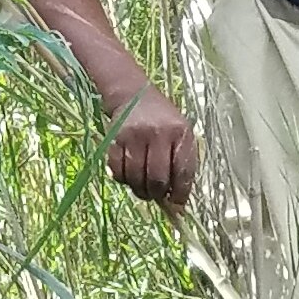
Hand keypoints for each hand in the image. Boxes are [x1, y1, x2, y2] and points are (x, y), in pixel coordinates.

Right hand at [105, 88, 197, 207]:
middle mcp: (158, 133)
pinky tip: (129, 176)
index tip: (177, 204)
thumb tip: (178, 202)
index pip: (183, 172)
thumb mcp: (181, 134)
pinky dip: (124, 180)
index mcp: (180, 133)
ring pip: (137, 179)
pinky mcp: (115, 139)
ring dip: (140, 190)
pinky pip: (118, 172)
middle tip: (157, 194)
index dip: (180, 193)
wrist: (135, 95)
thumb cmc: (163, 121)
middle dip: (158, 194)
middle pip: (158, 179)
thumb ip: (183, 164)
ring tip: (144, 188)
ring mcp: (135, 136)